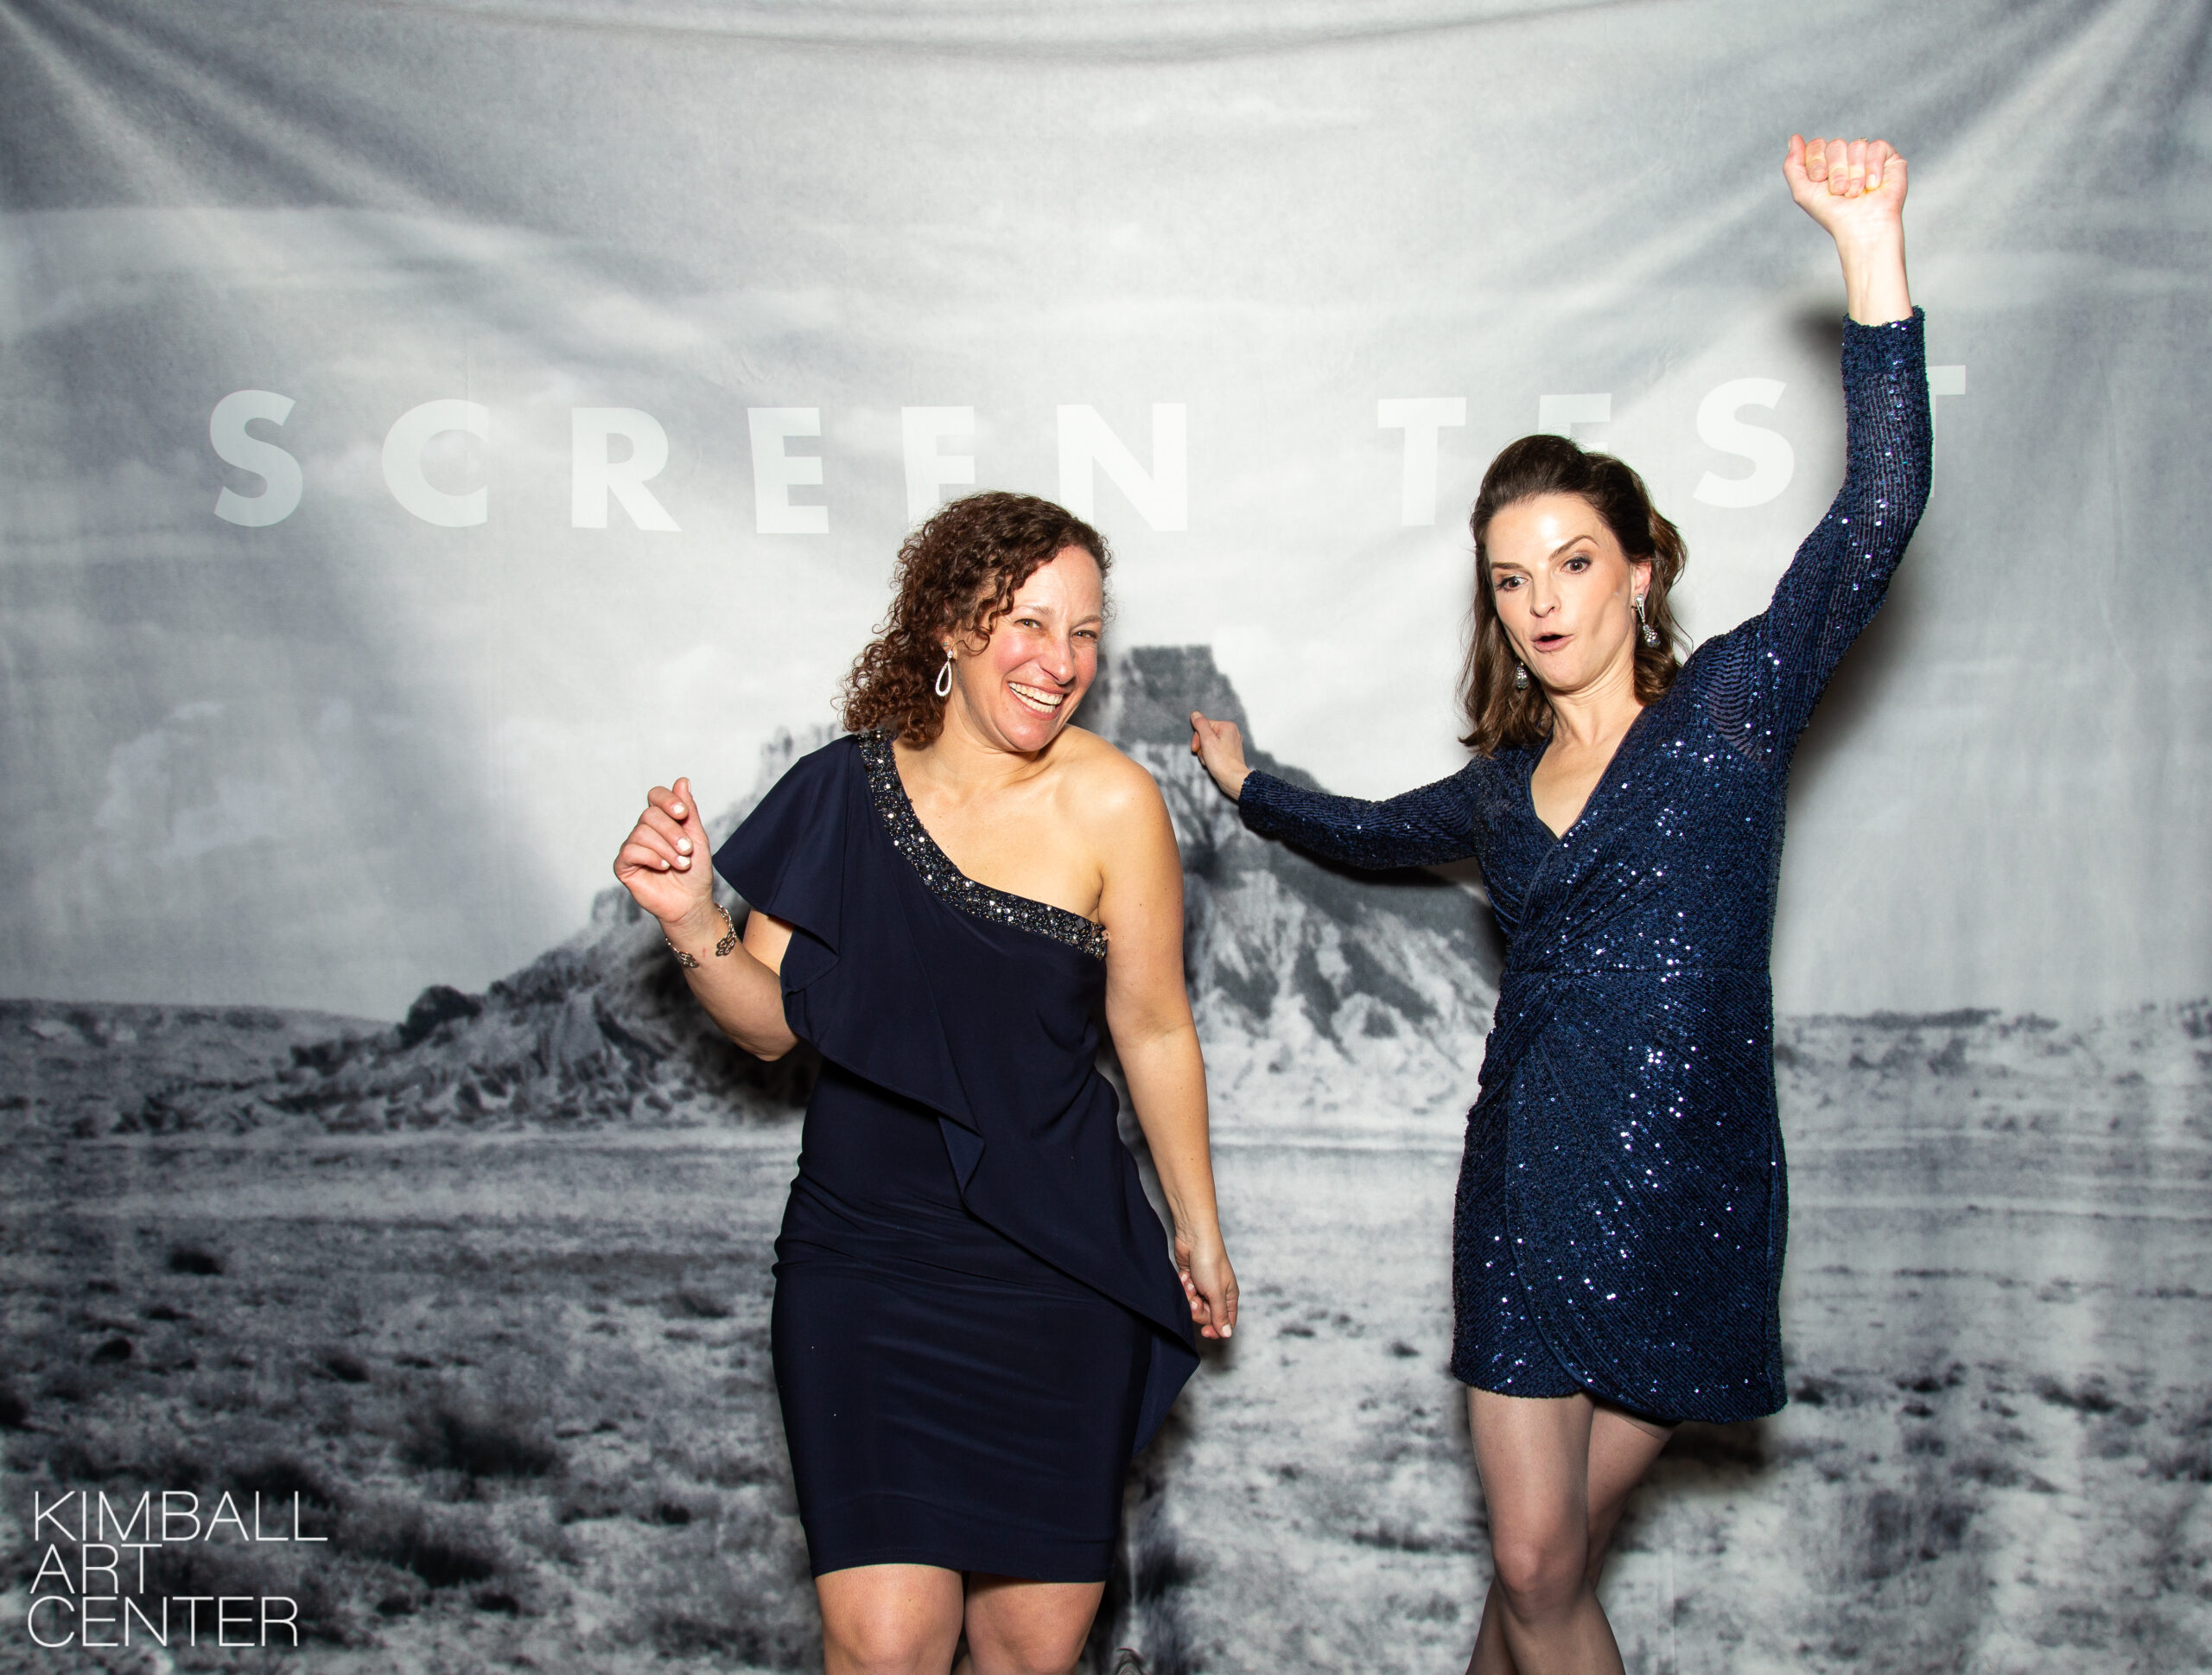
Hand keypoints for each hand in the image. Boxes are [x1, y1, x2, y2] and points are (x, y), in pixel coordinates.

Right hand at [613, 777, 715, 931]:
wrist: (691, 903)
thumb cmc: (695, 872)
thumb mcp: (696, 837)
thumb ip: (688, 810)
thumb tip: (682, 781)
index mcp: (662, 820)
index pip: (655, 796)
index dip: (667, 800)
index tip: (682, 813)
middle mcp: (645, 830)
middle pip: (649, 815)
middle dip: (672, 832)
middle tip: (687, 849)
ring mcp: (633, 847)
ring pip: (641, 833)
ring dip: (666, 848)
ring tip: (680, 864)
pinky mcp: (624, 865)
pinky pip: (630, 851)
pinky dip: (651, 857)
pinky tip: (663, 867)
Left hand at [1175, 1228, 1237, 1341]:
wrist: (1193, 1238)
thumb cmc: (1209, 1261)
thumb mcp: (1216, 1292)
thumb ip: (1220, 1315)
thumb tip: (1227, 1334)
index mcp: (1229, 1297)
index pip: (1226, 1322)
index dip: (1216, 1329)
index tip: (1205, 1332)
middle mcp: (1217, 1293)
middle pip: (1206, 1315)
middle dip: (1197, 1309)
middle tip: (1194, 1298)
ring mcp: (1203, 1286)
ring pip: (1193, 1305)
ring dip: (1188, 1295)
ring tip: (1189, 1282)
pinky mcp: (1190, 1280)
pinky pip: (1185, 1293)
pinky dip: (1183, 1286)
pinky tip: (1184, 1275)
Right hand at [1189, 712, 1250, 800]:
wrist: (1233, 779)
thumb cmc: (1222, 761)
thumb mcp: (1207, 740)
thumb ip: (1200, 725)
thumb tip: (1195, 714)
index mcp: (1228, 726)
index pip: (1205, 725)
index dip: (1197, 737)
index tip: (1196, 748)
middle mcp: (1232, 732)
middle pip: (1207, 734)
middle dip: (1202, 746)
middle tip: (1203, 755)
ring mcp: (1232, 743)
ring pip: (1210, 744)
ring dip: (1205, 752)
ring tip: (1208, 760)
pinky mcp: (1231, 753)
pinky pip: (1216, 751)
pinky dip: (1211, 757)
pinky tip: (1212, 763)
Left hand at [1785, 134, 1911, 325]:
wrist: (1861, 227)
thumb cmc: (1833, 214)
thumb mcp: (1802, 192)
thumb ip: (1793, 165)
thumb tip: (1794, 138)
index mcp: (1827, 164)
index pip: (1818, 145)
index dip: (1817, 163)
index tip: (1820, 182)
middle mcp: (1847, 159)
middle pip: (1836, 144)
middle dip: (1835, 171)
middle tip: (1840, 191)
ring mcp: (1868, 157)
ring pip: (1856, 145)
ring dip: (1854, 174)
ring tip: (1856, 193)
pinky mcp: (1890, 158)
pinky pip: (1877, 147)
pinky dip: (1872, 168)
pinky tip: (1873, 186)